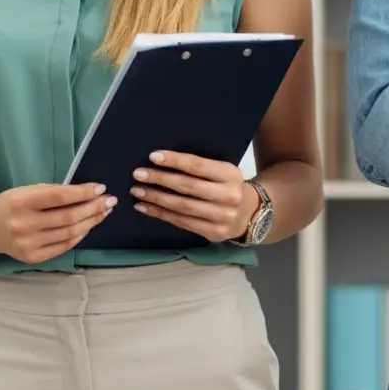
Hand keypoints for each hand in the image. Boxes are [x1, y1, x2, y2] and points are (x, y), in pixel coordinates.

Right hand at [0, 182, 116, 263]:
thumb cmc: (13, 203)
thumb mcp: (29, 190)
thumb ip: (55, 191)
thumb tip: (88, 192)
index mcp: (23, 202)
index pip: (59, 197)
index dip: (83, 193)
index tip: (101, 188)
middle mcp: (24, 225)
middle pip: (68, 217)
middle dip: (94, 208)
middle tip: (111, 201)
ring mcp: (28, 244)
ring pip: (69, 233)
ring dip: (91, 222)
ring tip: (104, 212)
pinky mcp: (32, 258)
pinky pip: (63, 247)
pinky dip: (79, 236)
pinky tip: (88, 226)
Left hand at [131, 151, 257, 242]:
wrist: (250, 214)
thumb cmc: (228, 186)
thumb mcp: (223, 172)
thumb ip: (201, 168)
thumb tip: (163, 161)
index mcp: (230, 174)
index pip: (198, 166)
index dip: (174, 160)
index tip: (153, 156)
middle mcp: (228, 196)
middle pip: (187, 186)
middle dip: (160, 179)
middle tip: (138, 174)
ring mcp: (221, 217)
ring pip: (182, 206)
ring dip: (156, 198)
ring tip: (137, 191)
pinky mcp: (213, 233)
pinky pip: (181, 222)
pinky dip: (161, 214)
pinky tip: (146, 207)